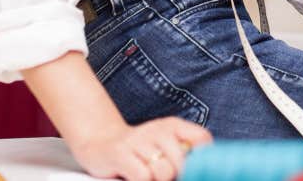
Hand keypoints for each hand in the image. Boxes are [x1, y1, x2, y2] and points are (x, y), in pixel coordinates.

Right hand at [68, 117, 212, 180]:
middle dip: (175, 177)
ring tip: (147, 176)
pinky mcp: (121, 153)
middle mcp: (157, 129)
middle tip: (162, 176)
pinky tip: (133, 177)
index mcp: (173, 125)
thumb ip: (183, 155)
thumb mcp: (164, 146)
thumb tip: (202, 172)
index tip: (193, 170)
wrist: (100, 142)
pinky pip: (143, 177)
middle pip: (182, 163)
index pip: (202, 139)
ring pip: (163, 172)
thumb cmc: (138, 152)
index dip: (202, 160)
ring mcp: (138, 140)